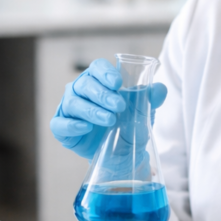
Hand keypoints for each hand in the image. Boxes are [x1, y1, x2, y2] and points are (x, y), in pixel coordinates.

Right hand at [50, 58, 166, 159]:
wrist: (120, 153)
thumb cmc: (127, 123)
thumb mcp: (143, 111)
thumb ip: (151, 98)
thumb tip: (160, 89)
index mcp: (98, 79)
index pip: (96, 67)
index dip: (105, 73)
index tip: (118, 83)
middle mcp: (80, 90)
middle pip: (85, 84)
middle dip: (103, 94)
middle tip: (119, 106)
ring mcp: (68, 108)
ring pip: (73, 103)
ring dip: (91, 110)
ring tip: (109, 120)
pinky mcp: (61, 128)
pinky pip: (60, 124)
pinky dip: (72, 125)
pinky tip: (85, 127)